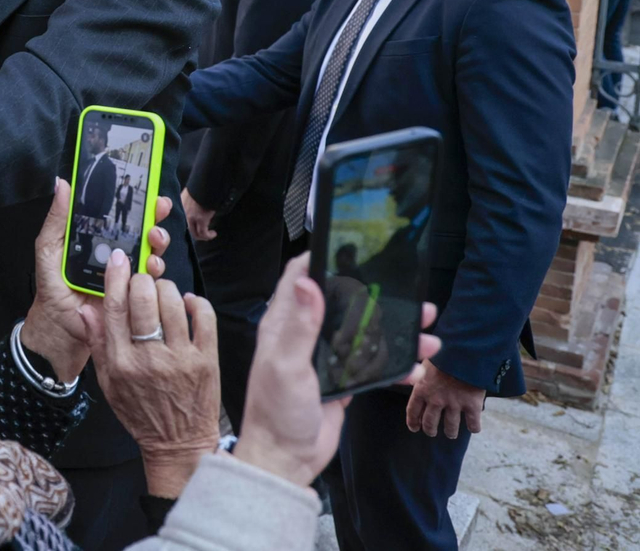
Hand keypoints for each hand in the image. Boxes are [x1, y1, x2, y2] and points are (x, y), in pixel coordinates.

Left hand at [25, 181, 174, 382]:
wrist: (57, 321)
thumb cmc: (52, 282)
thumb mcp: (49, 246)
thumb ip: (58, 218)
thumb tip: (62, 184)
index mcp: (100, 237)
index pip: (124, 216)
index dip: (140, 203)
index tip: (150, 194)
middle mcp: (119, 253)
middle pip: (145, 231)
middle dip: (156, 220)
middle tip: (156, 215)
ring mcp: (128, 274)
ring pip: (154, 253)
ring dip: (158, 244)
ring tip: (153, 242)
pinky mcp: (134, 294)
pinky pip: (151, 282)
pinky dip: (155, 272)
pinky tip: (149, 268)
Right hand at [79, 247, 219, 498]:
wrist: (179, 444)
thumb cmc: (141, 414)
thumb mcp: (108, 383)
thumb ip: (98, 344)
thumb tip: (86, 309)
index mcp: (121, 363)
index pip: (115, 308)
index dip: (115, 277)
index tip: (118, 259)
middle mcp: (149, 358)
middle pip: (143, 299)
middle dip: (141, 280)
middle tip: (142, 280)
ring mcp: (180, 359)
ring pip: (172, 302)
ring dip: (165, 288)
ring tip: (162, 293)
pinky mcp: (206, 360)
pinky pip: (204, 317)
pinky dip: (195, 302)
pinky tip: (187, 304)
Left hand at [182, 188, 216, 241]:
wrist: (206, 183)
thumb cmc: (200, 187)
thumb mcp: (189, 195)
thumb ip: (187, 204)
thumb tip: (193, 210)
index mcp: (178, 206)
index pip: (178, 222)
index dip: (185, 228)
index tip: (193, 229)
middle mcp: (182, 213)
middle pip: (186, 230)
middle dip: (195, 234)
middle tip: (202, 235)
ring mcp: (190, 217)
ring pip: (194, 233)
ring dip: (203, 236)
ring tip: (209, 234)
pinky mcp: (200, 219)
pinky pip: (203, 233)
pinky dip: (208, 236)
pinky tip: (212, 233)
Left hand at [235, 254, 440, 486]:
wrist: (286, 459)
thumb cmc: (276, 412)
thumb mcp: (286, 366)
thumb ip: (299, 326)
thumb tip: (305, 283)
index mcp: (283, 327)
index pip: (299, 281)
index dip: (320, 261)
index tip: (349, 247)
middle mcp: (304, 338)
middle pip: (343, 305)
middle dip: (377, 298)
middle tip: (411, 296)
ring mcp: (325, 360)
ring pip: (365, 336)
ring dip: (397, 334)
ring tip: (430, 334)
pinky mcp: (342, 382)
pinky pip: (374, 366)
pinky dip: (397, 365)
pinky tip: (419, 368)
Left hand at [406, 360, 481, 439]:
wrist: (465, 350)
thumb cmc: (444, 352)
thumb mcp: (425, 361)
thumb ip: (421, 373)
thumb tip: (416, 375)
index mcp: (422, 388)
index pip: (413, 410)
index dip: (413, 421)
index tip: (414, 428)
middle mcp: (436, 400)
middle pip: (430, 423)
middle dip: (430, 430)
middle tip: (432, 432)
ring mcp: (454, 404)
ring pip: (450, 427)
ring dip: (450, 432)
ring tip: (451, 434)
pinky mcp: (472, 405)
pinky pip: (473, 424)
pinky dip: (473, 428)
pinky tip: (473, 427)